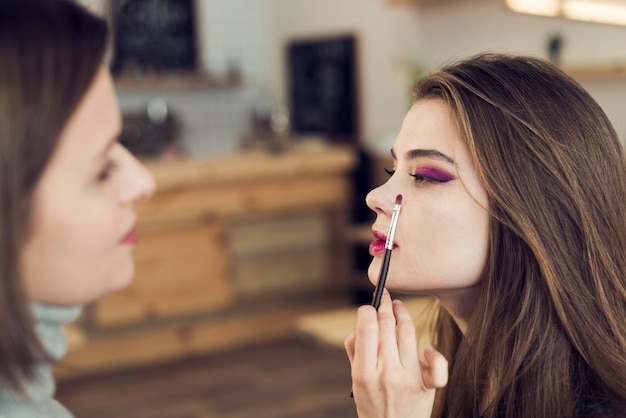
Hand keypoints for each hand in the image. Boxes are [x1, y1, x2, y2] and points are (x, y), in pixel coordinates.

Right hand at [345, 290, 447, 417]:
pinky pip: (437, 366)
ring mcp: (408, 379)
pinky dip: (433, 353)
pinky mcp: (426, 386)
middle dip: (385, 305)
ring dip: (403, 314)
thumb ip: (355, 349)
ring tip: (398, 306)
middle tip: (385, 298)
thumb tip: (362, 323)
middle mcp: (387, 373)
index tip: (368, 307)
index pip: (367, 327)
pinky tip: (425, 348)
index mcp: (364, 372)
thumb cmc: (372, 403)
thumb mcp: (355, 379)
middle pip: (388, 325)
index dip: (368, 310)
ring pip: (408, 333)